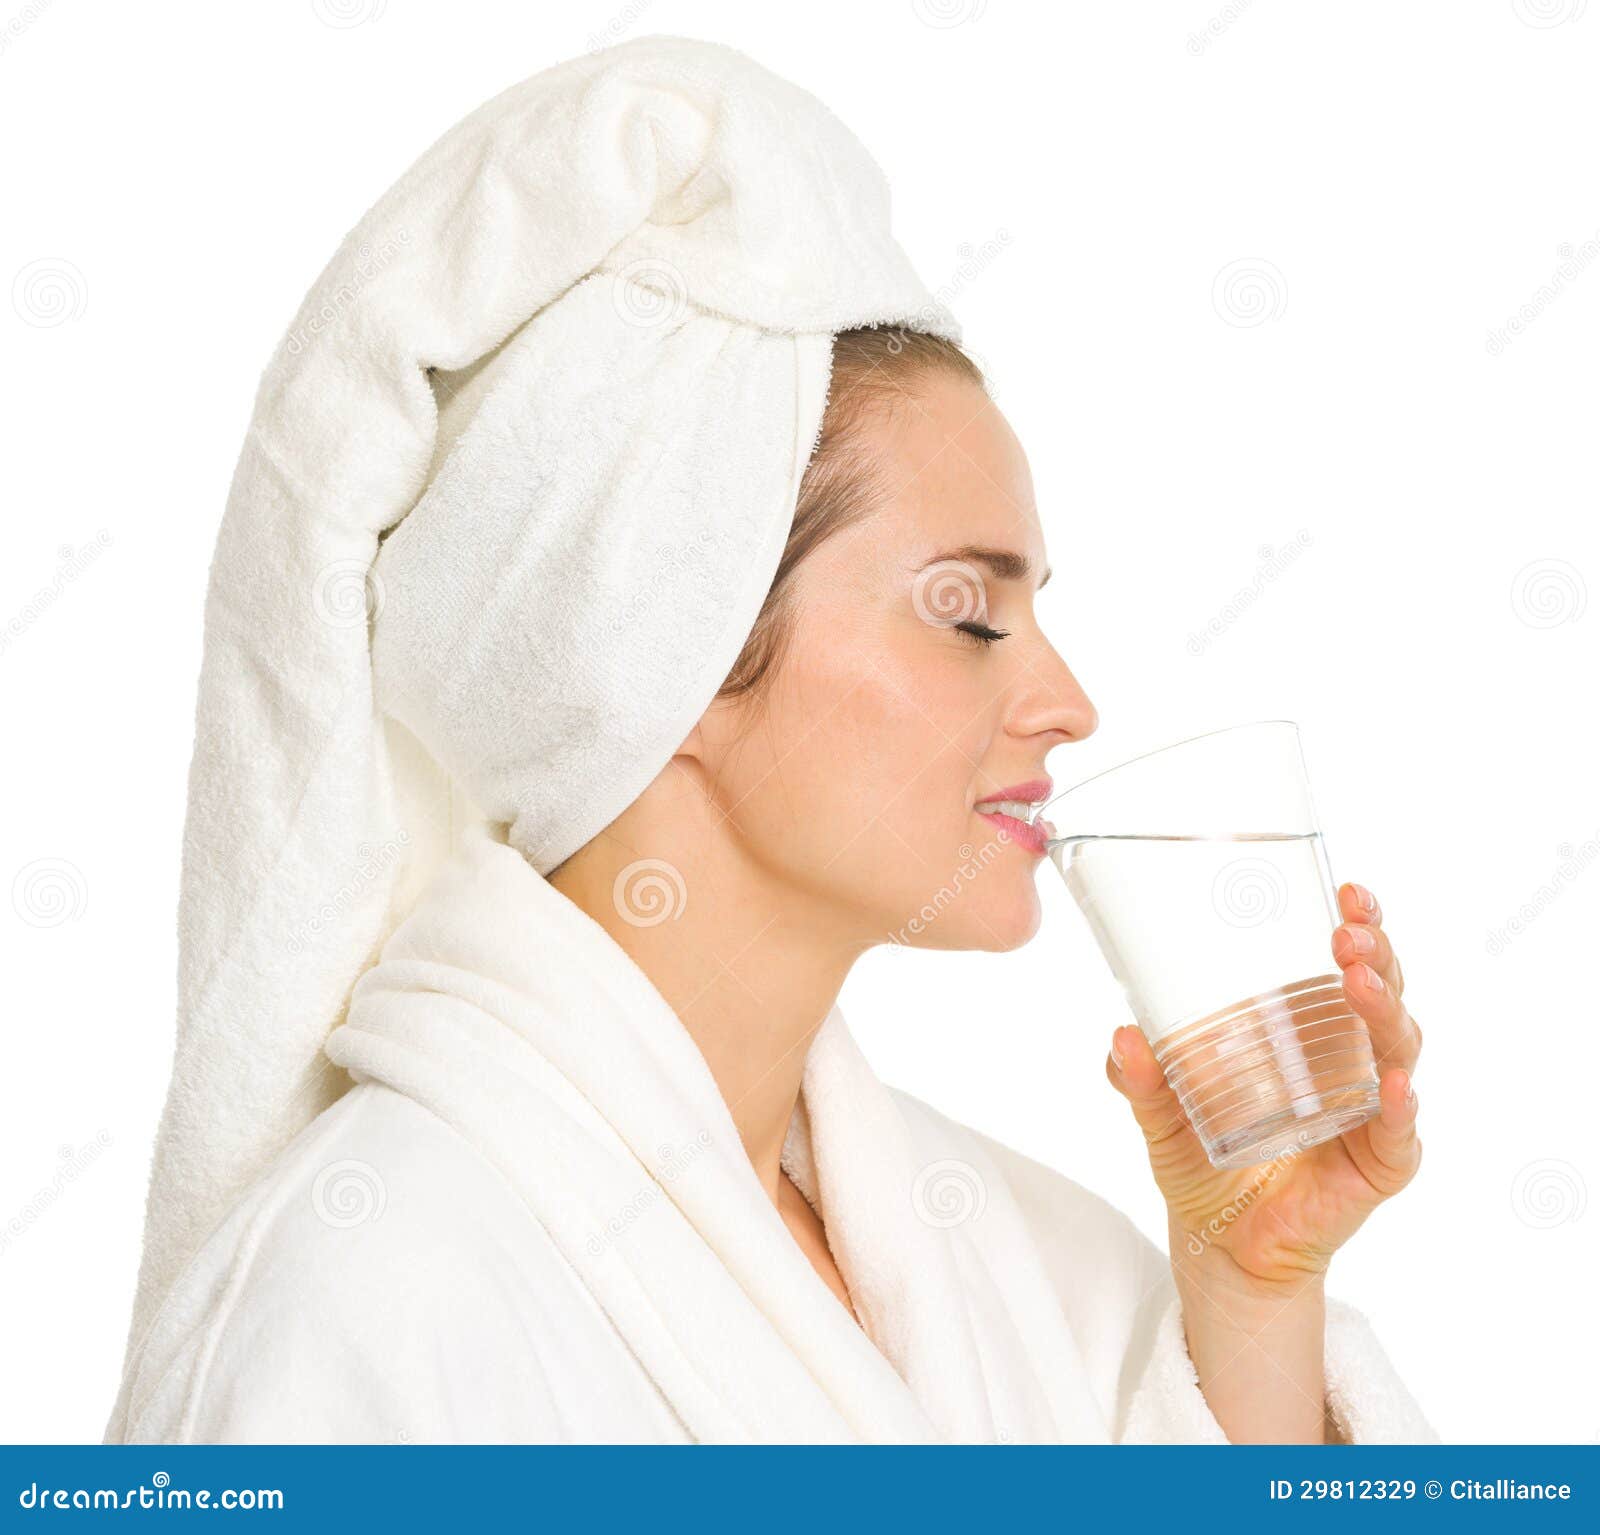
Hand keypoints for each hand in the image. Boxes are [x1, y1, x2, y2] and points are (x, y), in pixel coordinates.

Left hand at [1106, 881, 1422, 1297]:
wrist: (1221, 1246)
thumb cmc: (1203, 1161)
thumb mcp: (1161, 1113)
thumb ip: (1141, 1077)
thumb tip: (1122, 1034)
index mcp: (1312, 1032)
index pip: (1350, 965)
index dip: (1360, 925)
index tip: (1346, 890)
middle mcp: (1353, 1061)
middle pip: (1384, 993)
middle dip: (1376, 954)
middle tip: (1349, 931)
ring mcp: (1373, 1111)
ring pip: (1397, 1049)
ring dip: (1383, 1011)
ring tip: (1358, 981)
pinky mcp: (1377, 1164)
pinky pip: (1398, 1133)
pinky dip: (1400, 1107)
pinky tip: (1394, 1085)